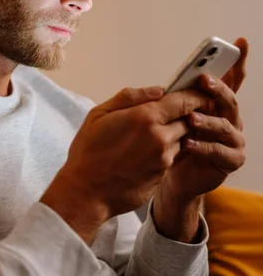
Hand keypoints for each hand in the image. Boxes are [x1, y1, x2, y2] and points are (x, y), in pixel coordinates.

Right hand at [40, 85, 208, 242]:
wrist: (86, 192)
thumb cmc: (88, 152)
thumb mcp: (98, 114)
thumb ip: (130, 97)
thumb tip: (158, 90)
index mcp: (145, 117)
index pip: (185, 101)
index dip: (194, 94)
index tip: (196, 91)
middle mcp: (160, 137)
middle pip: (189, 120)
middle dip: (185, 114)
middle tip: (173, 111)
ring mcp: (164, 159)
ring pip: (182, 138)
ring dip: (174, 133)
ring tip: (152, 134)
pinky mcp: (163, 175)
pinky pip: (172, 156)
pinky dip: (165, 151)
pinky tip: (145, 152)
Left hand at [159, 37, 248, 202]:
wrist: (169, 175)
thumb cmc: (169, 141)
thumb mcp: (169, 117)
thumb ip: (173, 101)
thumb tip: (163, 86)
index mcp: (216, 104)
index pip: (230, 80)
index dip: (237, 62)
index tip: (239, 42)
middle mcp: (229, 119)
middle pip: (229, 100)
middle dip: (217, 88)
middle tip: (203, 79)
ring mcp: (232, 140)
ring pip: (225, 126)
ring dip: (208, 120)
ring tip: (191, 119)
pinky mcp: (230, 160)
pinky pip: (220, 152)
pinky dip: (204, 146)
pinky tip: (189, 144)